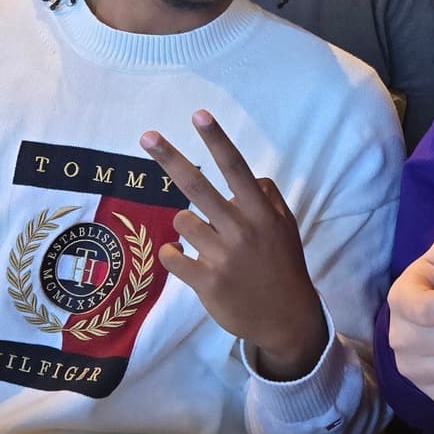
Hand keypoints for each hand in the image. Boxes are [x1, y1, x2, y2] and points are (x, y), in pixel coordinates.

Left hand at [141, 111, 325, 378]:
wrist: (287, 319)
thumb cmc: (284, 266)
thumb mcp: (286, 228)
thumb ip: (268, 199)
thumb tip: (251, 177)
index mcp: (260, 213)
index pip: (236, 168)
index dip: (217, 140)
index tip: (199, 114)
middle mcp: (241, 230)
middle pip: (197, 186)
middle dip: (170, 158)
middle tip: (146, 135)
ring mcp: (222, 257)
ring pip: (181, 222)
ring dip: (186, 227)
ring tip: (205, 241)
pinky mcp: (207, 283)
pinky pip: (172, 256)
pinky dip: (172, 254)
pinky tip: (184, 258)